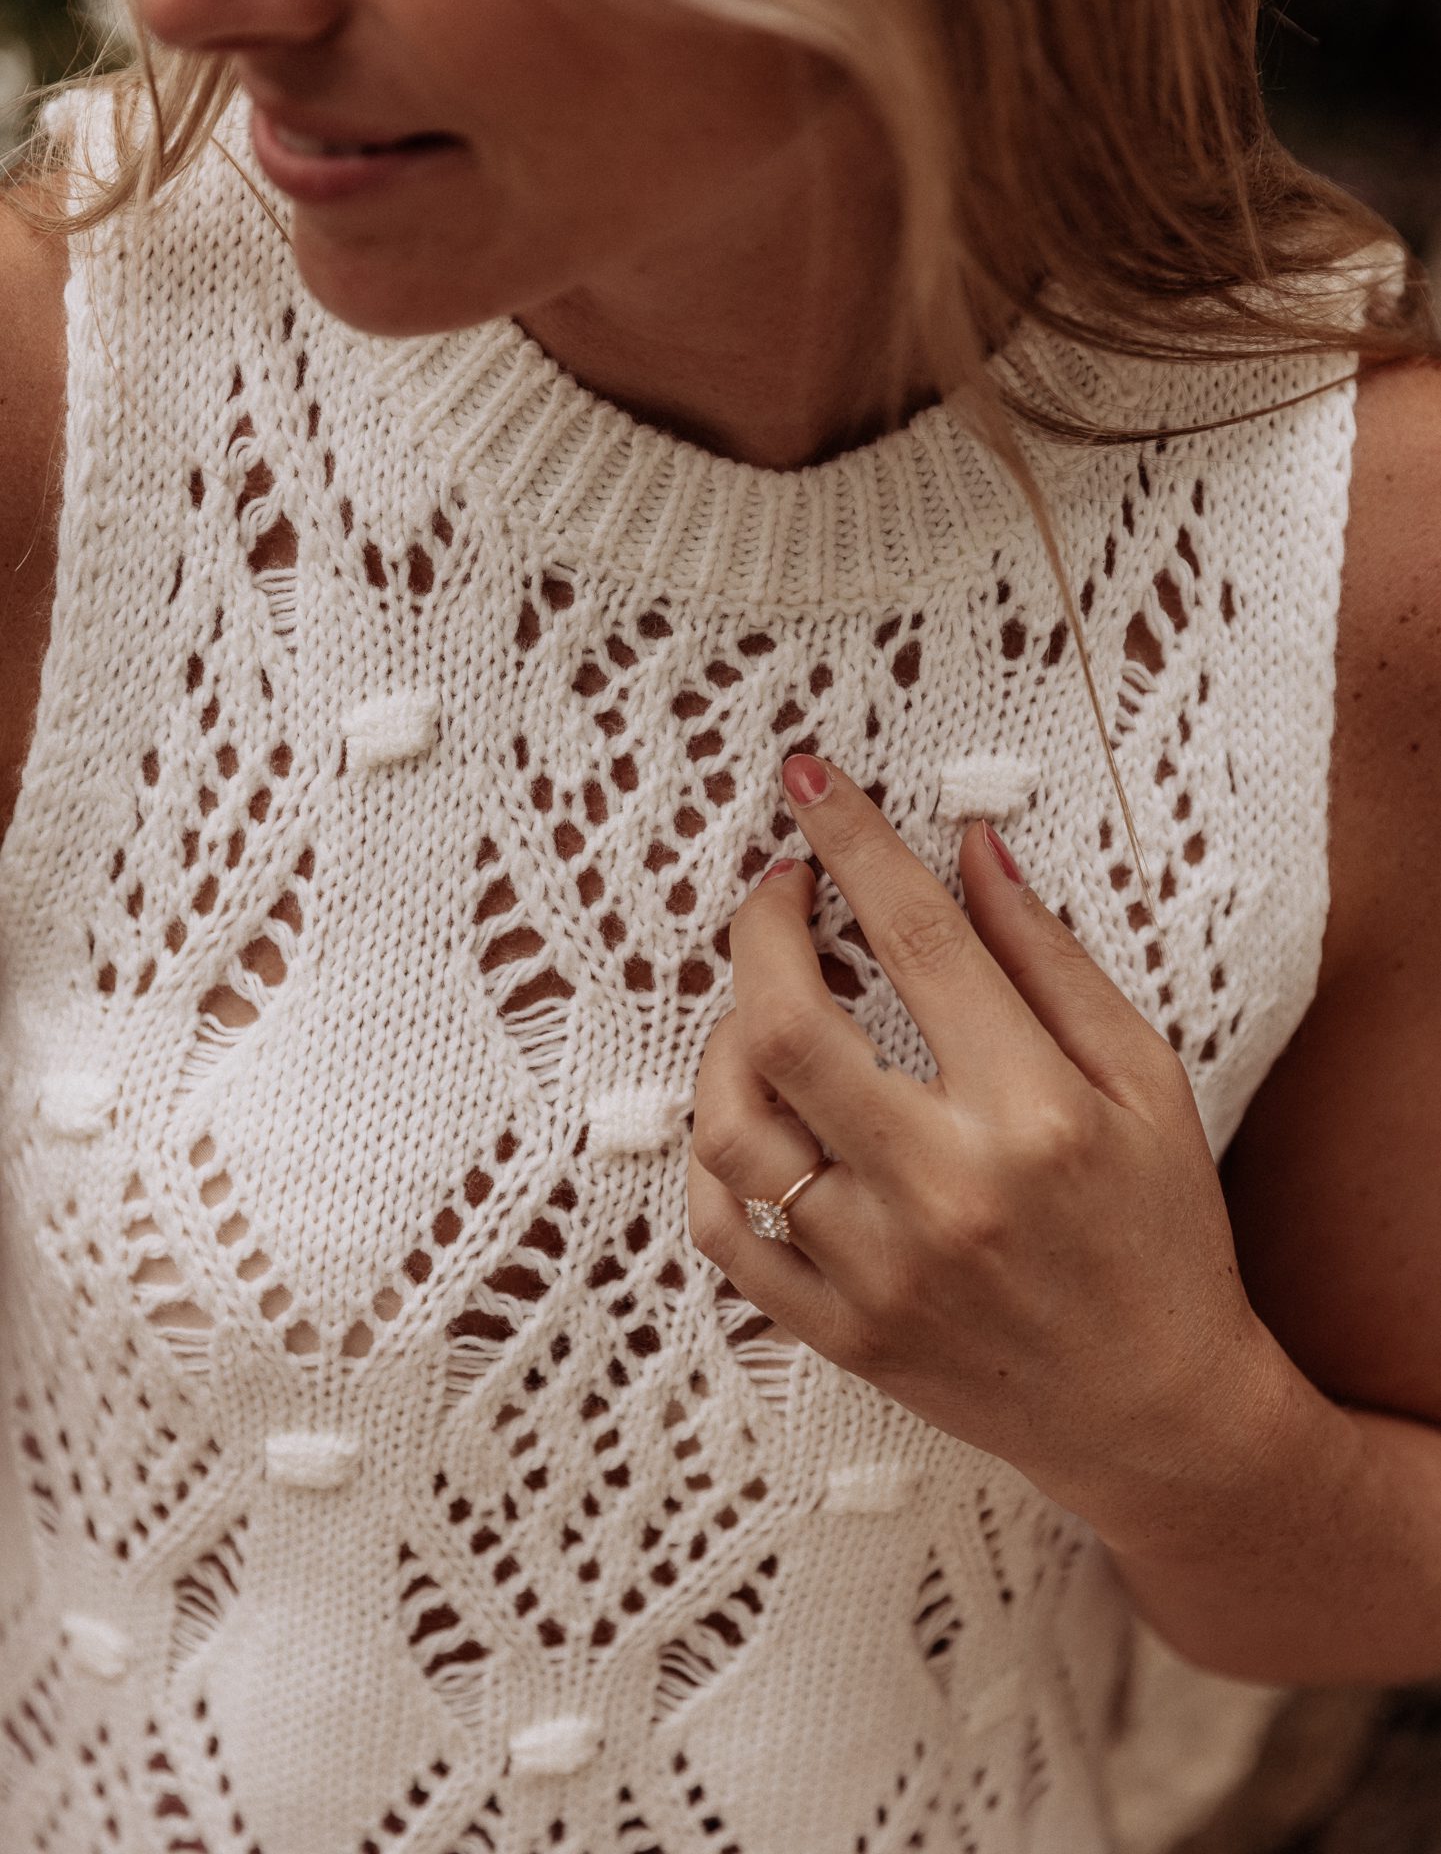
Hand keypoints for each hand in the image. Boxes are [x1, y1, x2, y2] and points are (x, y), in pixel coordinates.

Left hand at [687, 753, 1279, 1544]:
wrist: (1158, 1413)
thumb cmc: (1163, 1234)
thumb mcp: (1146, 1080)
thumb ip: (1049, 960)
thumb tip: (969, 851)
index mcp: (1036, 1113)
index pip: (916, 939)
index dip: (853, 842)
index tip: (811, 784)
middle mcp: (946, 1191)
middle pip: (787, 1028)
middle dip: (760, 929)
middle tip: (779, 892)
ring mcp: (880, 1272)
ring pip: (735, 1129)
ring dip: (725, 1040)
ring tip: (764, 1009)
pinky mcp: (841, 1332)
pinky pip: (724, 1234)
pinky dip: (712, 1159)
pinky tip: (751, 1115)